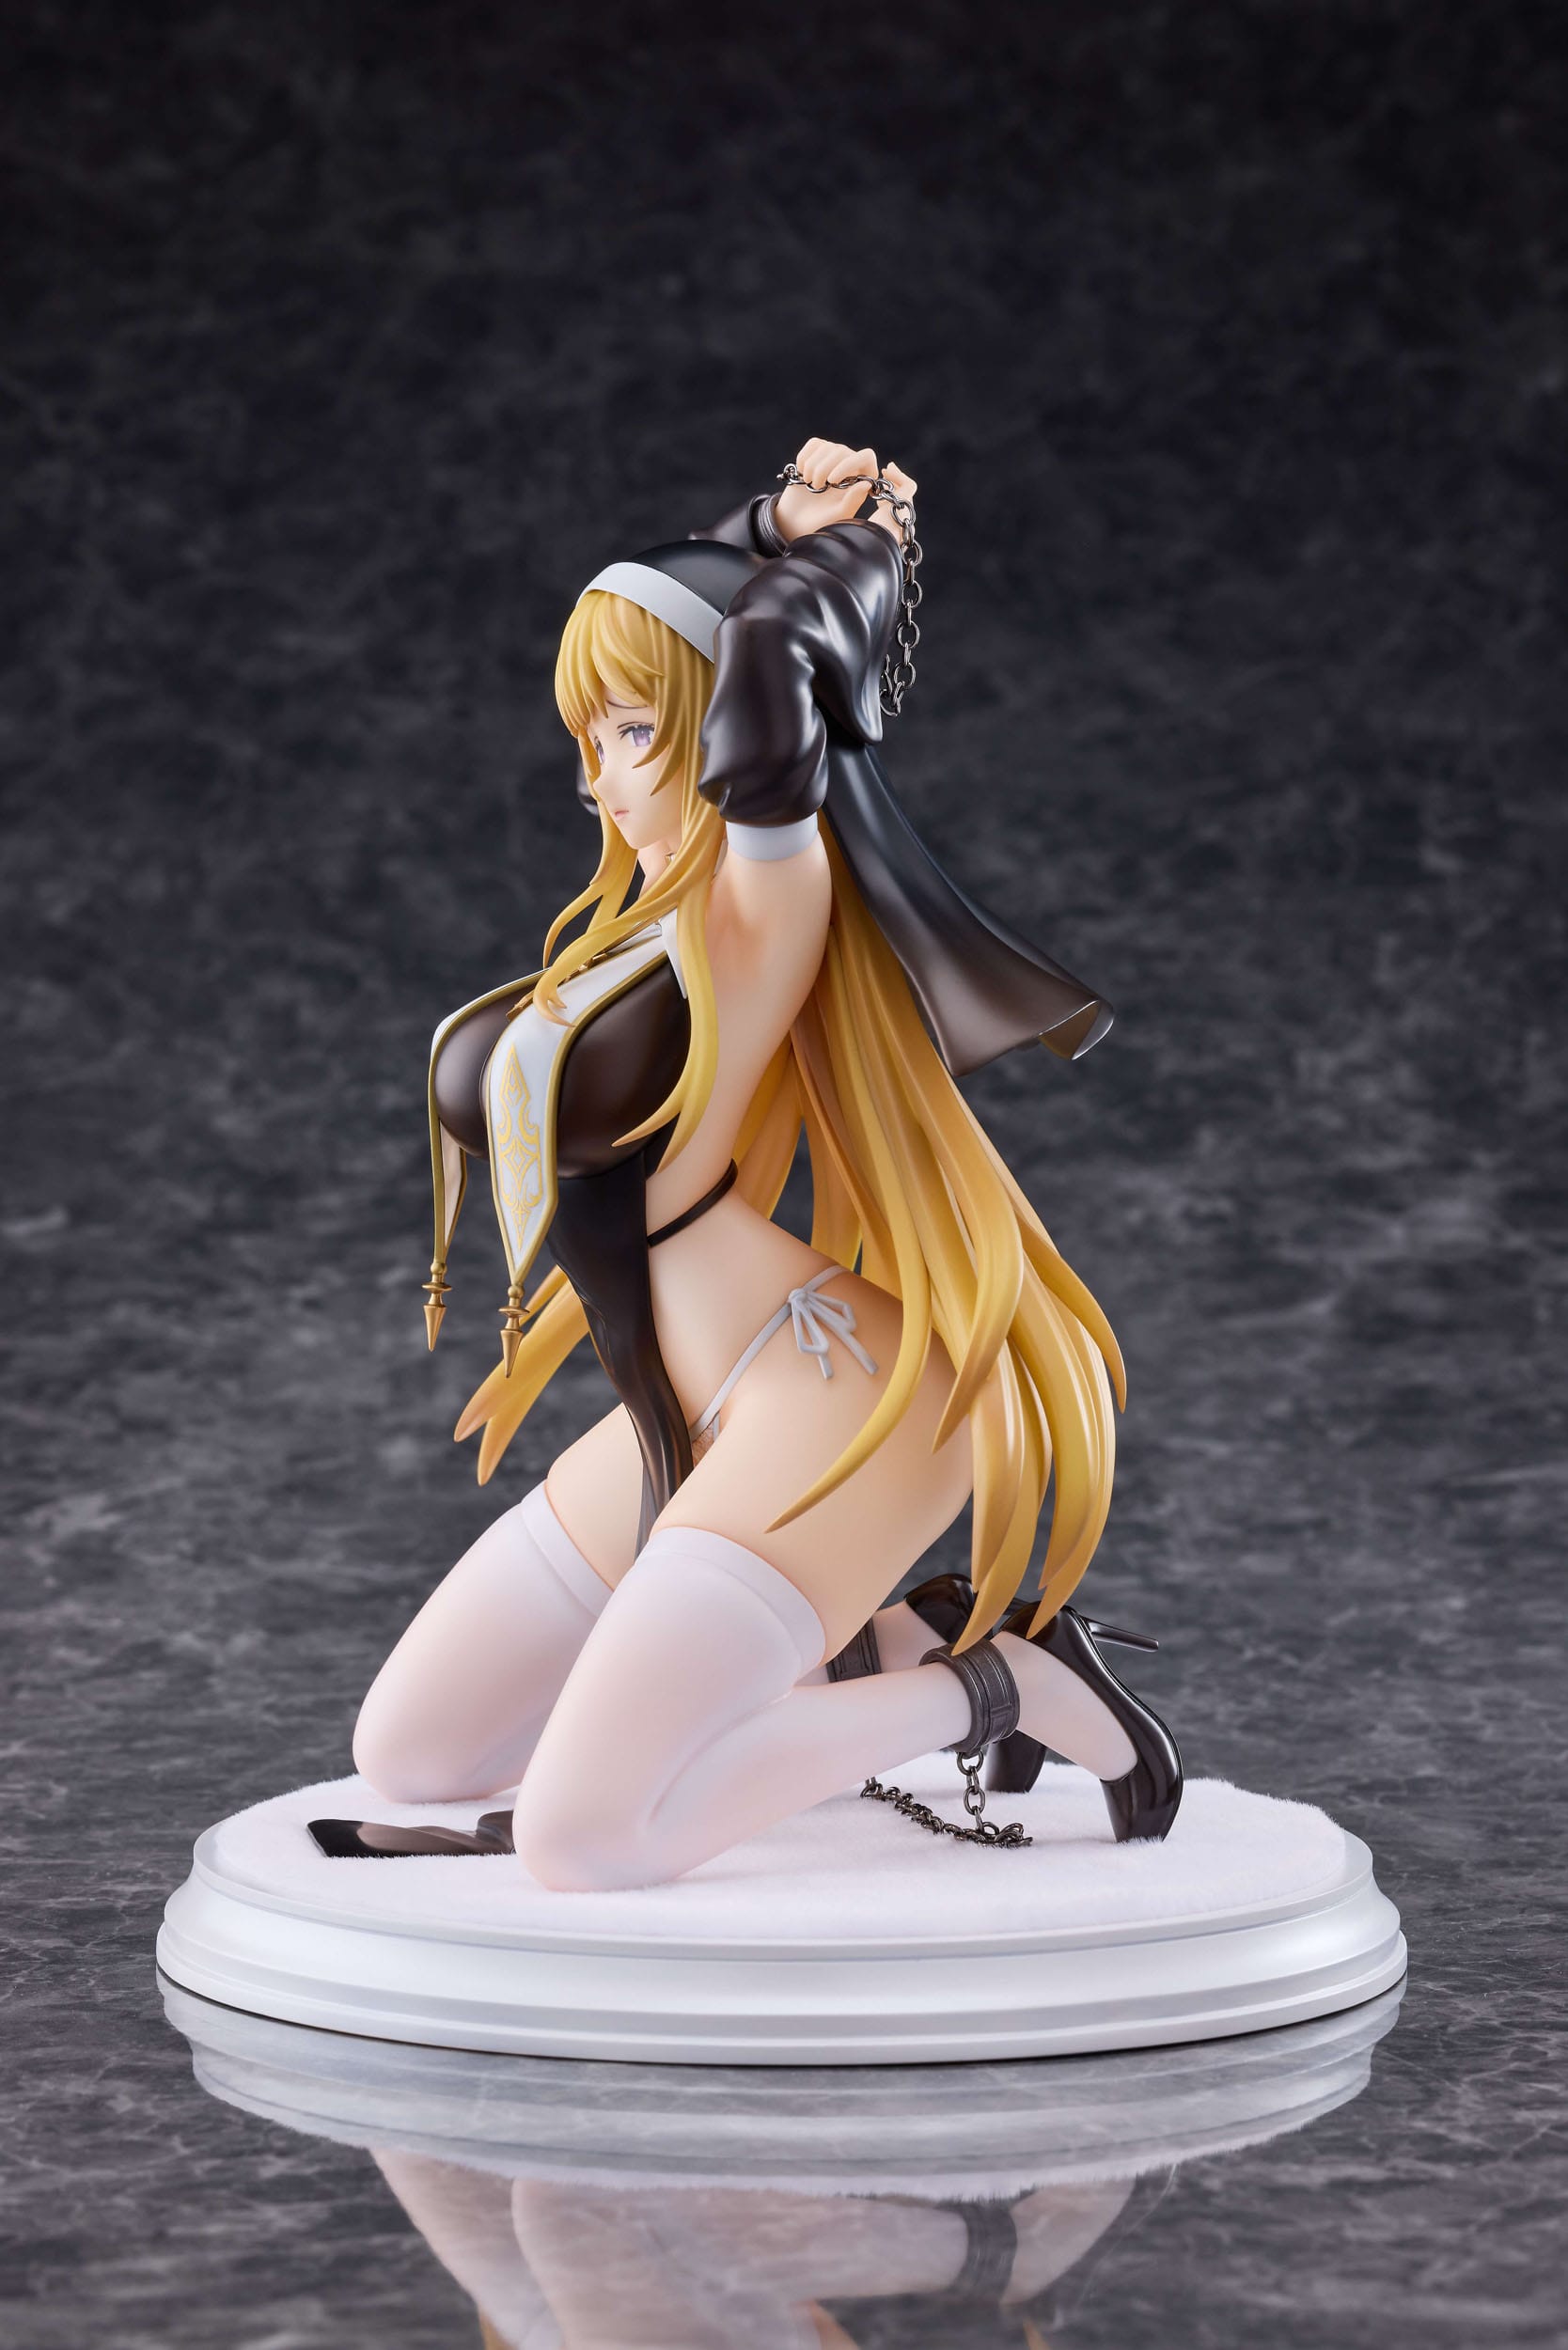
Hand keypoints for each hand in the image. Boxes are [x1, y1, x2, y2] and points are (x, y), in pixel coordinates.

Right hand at [774, 439, 916, 544]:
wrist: (795, 521)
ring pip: (826, 447)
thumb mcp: (838, 514)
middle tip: (817, 487)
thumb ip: (853, 500)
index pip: (866, 456)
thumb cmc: (820, 521)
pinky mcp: (816, 452)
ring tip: (810, 484)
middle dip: (824, 469)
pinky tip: (803, 472)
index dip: (849, 464)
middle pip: (842, 450)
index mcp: (860, 479)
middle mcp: (849, 464)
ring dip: (813, 466)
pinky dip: (805, 457)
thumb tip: (867, 483)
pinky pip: (814, 443)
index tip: (832, 481)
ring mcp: (832, 457)